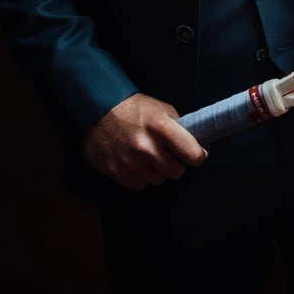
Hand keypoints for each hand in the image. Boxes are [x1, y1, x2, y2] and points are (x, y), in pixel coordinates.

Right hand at [82, 92, 206, 188]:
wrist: (96, 109)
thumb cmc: (133, 108)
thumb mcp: (160, 108)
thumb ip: (178, 127)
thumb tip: (194, 145)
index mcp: (161, 127)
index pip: (192, 154)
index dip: (197, 156)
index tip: (195, 155)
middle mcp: (146, 147)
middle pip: (175, 172)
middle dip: (174, 164)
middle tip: (166, 155)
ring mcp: (130, 161)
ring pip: (158, 180)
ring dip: (156, 171)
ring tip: (147, 156)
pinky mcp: (115, 171)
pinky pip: (139, 185)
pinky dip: (139, 176)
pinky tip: (134, 162)